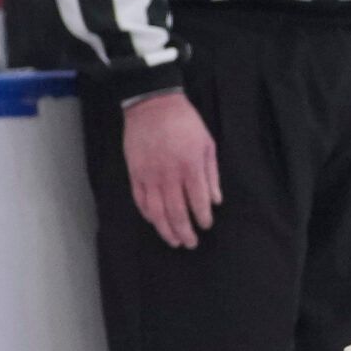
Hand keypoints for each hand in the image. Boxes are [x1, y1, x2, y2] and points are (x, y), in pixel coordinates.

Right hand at [121, 90, 220, 249]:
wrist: (153, 106)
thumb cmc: (186, 123)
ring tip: (173, 241)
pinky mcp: (134, 174)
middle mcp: (169, 175)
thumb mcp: (207, 144)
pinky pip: (140, 200)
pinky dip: (147, 214)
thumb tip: (216, 200)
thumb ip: (211, 174)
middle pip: (176, 211)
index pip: (197, 201)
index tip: (206, 226)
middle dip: (184, 231)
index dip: (202, 218)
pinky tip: (155, 222)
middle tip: (191, 243)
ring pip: (156, 211)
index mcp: (190, 166)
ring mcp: (149, 176)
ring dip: (165, 229)